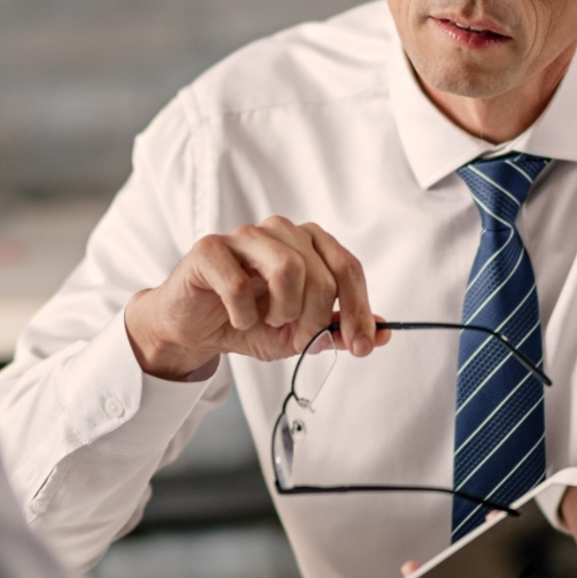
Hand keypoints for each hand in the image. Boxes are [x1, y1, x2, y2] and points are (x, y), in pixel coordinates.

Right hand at [124, 216, 381, 380]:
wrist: (192, 329)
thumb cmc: (247, 323)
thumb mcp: (298, 335)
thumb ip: (338, 330)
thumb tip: (384, 332)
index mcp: (307, 243)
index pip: (348, 267)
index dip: (359, 310)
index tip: (362, 346)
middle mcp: (280, 230)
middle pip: (322, 273)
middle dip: (316, 320)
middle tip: (297, 340)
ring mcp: (244, 235)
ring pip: (288, 268)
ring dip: (282, 312)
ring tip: (267, 321)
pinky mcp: (210, 248)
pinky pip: (240, 283)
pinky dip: (242, 314)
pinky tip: (236, 318)